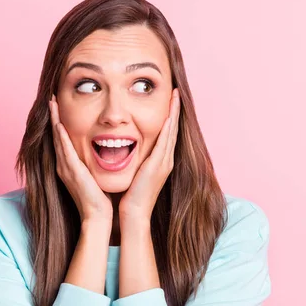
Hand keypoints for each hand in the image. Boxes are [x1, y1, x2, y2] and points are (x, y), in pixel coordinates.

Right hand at [49, 94, 112, 223]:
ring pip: (58, 139)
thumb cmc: (100, 199)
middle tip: (51, 98)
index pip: (63, 139)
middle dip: (53, 116)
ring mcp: (66, 168)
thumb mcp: (96, 176)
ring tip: (51, 103)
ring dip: (54, 120)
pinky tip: (59, 124)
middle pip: (56, 135)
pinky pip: (65, 150)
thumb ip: (94, 164)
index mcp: (70, 166)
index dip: (59, 122)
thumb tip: (106, 152)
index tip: (60, 106)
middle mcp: (64, 165)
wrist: (98, 217)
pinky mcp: (72, 172)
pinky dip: (61, 136)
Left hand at [119, 88, 180, 220]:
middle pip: (173, 129)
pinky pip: (165, 141)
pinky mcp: (159, 165)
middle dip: (175, 110)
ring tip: (176, 96)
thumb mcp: (135, 173)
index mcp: (160, 161)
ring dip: (174, 113)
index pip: (167, 134)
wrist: (134, 213)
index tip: (170, 101)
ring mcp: (164, 162)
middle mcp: (166, 160)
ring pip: (172, 132)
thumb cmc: (131, 196)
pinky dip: (168, 127)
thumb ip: (136, 161)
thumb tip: (128, 151)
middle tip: (176, 92)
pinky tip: (168, 114)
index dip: (170, 117)